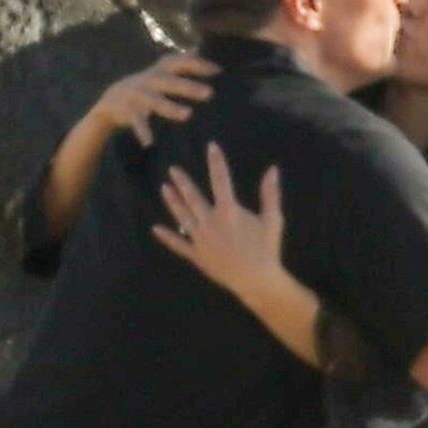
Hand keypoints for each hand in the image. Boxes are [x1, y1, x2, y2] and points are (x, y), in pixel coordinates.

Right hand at [91, 52, 218, 146]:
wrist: (111, 101)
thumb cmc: (145, 88)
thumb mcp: (160, 74)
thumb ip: (179, 63)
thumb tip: (198, 48)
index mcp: (160, 72)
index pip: (179, 63)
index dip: (197, 65)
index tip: (218, 71)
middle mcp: (149, 80)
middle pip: (170, 81)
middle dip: (189, 86)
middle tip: (210, 93)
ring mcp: (137, 95)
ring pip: (155, 100)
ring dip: (171, 107)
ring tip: (188, 115)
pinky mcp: (126, 110)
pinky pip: (136, 121)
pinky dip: (142, 132)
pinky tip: (150, 143)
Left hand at [154, 142, 284, 301]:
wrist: (257, 281)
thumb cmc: (267, 249)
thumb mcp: (273, 220)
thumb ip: (270, 194)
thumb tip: (273, 169)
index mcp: (228, 211)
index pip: (221, 180)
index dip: (216, 161)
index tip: (211, 146)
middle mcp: (210, 222)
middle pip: (193, 197)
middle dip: (182, 182)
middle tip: (173, 170)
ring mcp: (200, 239)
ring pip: (182, 217)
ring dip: (173, 202)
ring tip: (164, 188)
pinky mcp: (197, 255)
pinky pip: (178, 245)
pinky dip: (167, 237)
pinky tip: (155, 229)